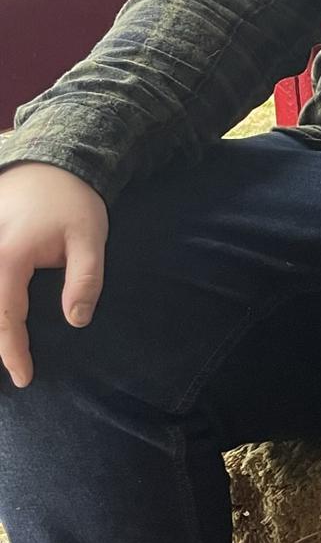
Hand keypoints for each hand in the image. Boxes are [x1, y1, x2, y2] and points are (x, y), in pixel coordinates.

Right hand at [0, 162, 107, 387]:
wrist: (50, 164)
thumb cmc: (73, 203)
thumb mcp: (90, 239)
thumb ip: (85, 280)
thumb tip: (76, 320)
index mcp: (10, 256)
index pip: (6, 316)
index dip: (13, 350)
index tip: (24, 377)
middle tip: (13, 374)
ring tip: (7, 352)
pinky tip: (2, 323)